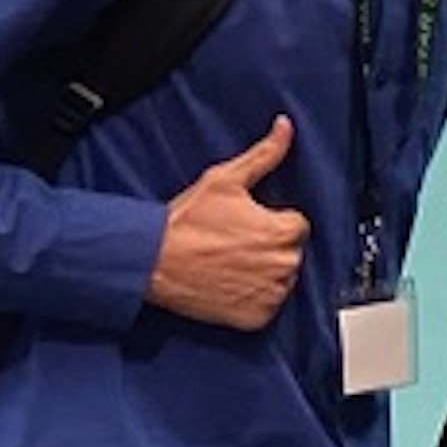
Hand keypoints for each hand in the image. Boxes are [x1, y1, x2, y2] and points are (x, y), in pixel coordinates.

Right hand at [145, 117, 309, 329]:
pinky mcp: (256, 318)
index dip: (270, 221)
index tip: (245, 223)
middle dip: (267, 246)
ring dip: (261, 272)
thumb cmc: (185, 222)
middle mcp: (285, 265)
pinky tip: (228, 283)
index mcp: (285, 231)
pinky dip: (251, 298)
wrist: (150, 261)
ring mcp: (271, 294)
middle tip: (232, 243)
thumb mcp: (225, 179)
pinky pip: (265, 306)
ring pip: (279, 280)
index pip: (296, 224)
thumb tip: (284, 128)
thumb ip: (264, 155)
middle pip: (289, 252)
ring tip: (227, 262)